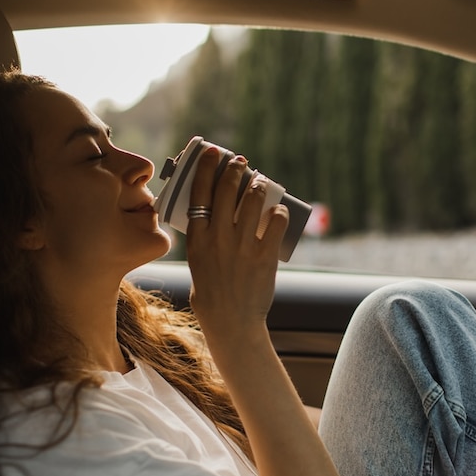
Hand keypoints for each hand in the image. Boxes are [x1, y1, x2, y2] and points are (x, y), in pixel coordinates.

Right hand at [185, 147, 288, 337]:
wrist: (231, 322)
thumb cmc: (212, 295)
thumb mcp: (198, 264)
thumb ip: (205, 240)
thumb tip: (216, 217)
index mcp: (197, 240)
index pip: (199, 194)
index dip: (205, 169)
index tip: (212, 153)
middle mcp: (218, 238)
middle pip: (227, 191)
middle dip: (235, 170)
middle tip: (241, 162)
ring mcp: (242, 246)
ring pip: (252, 201)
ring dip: (258, 185)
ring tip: (260, 181)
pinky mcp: (264, 256)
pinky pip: (275, 223)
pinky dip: (278, 212)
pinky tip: (278, 210)